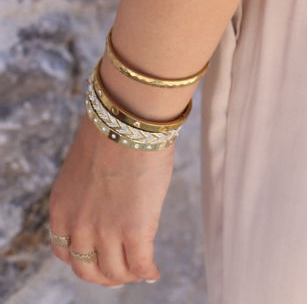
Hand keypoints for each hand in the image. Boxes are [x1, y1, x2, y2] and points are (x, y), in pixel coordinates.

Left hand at [48, 111, 173, 286]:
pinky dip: (148, 272)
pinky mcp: (134, 231)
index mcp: (61, 208)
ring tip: (140, 270)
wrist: (128, 121)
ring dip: (128, 275)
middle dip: (104, 275)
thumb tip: (109, 199)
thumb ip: (88, 191)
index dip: (82, 259)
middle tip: (119, 273)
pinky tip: (154, 271)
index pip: (64, 251)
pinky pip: (140, 265)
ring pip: (114, 273)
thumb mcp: (84, 167)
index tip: (97, 259)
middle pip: (87, 270)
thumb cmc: (113, 131)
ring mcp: (105, 232)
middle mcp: (78, 225)